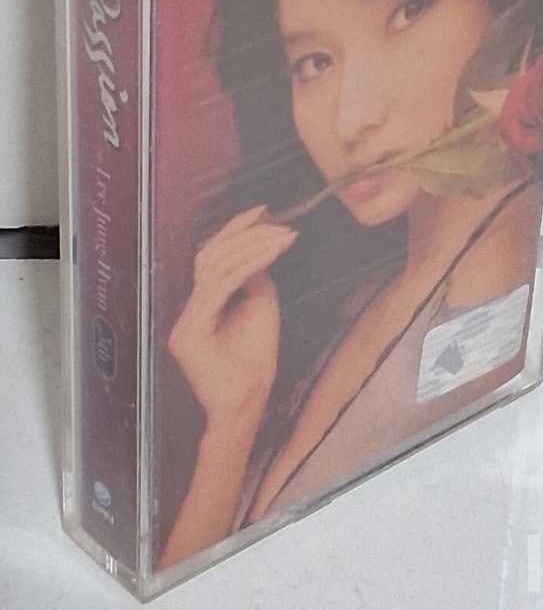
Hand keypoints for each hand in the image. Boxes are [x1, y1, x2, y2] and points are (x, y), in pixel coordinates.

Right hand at [168, 205, 296, 432]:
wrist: (245, 408)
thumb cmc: (254, 366)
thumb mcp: (261, 309)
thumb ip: (255, 279)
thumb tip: (258, 248)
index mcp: (200, 307)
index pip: (212, 256)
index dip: (234, 229)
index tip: (262, 210)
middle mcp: (187, 311)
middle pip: (210, 255)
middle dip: (245, 233)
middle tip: (277, 221)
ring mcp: (185, 322)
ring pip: (215, 267)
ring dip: (252, 246)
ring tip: (281, 236)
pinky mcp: (190, 333)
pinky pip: (221, 287)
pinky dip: (248, 266)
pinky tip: (270, 254)